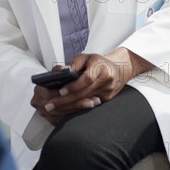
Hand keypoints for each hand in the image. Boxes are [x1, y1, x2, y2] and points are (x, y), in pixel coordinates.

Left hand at [31, 48, 152, 123]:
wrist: (119, 69)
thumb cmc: (99, 62)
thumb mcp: (86, 57)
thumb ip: (74, 63)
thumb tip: (62, 71)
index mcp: (101, 68)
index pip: (86, 79)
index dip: (73, 86)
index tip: (60, 91)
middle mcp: (106, 82)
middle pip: (84, 94)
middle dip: (65, 101)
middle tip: (50, 105)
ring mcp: (107, 92)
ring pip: (85, 102)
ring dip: (69, 107)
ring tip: (54, 109)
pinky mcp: (106, 100)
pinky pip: (90, 105)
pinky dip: (77, 108)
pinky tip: (65, 112)